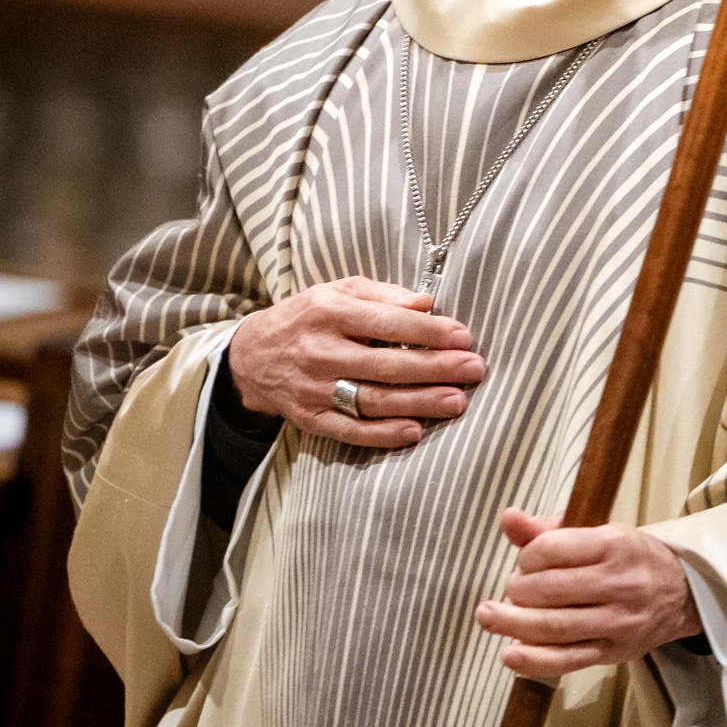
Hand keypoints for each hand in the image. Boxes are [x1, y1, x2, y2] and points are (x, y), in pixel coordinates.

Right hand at [225, 276, 486, 448]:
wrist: (251, 356)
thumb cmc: (308, 317)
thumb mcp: (338, 291)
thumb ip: (383, 295)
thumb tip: (427, 303)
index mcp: (330, 313)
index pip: (387, 323)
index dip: (428, 332)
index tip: (463, 336)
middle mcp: (321, 351)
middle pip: (386, 365)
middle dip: (436, 368)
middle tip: (474, 369)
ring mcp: (315, 389)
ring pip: (373, 400)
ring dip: (419, 402)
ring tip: (458, 401)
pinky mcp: (310, 418)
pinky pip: (350, 430)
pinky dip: (383, 434)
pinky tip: (414, 432)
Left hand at [475, 508, 701, 678]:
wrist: (682, 592)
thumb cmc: (630, 558)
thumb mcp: (598, 532)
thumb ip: (549, 529)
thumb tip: (508, 518)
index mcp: (614, 545)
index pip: (554, 549)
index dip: (527, 557)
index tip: (523, 562)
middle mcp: (620, 583)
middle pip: (551, 590)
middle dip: (517, 591)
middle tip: (509, 590)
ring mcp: (619, 622)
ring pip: (556, 627)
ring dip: (514, 623)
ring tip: (488, 617)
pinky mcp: (615, 652)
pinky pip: (568, 660)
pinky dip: (534, 660)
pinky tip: (510, 654)